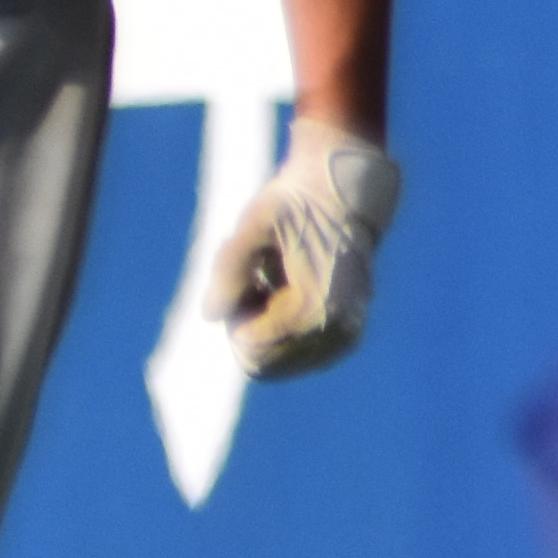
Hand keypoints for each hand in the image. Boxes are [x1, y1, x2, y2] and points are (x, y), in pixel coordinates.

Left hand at [213, 120, 401, 380]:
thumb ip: (229, 270)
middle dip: (248, 325)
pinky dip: (282, 332)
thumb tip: (211, 315)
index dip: (235, 314)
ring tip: (272, 285)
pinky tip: (287, 294)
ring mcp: (345, 338)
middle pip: (262, 364)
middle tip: (255, 281)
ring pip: (278, 364)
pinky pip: (296, 356)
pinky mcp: (346, 337)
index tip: (246, 277)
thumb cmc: (296, 203)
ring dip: (264, 330)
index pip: (250, 347)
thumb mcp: (256, 223)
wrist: (345, 193)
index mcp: (313, 308)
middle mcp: (336, 332)